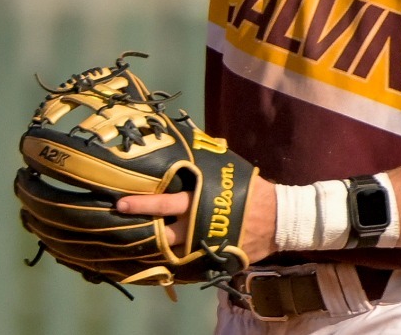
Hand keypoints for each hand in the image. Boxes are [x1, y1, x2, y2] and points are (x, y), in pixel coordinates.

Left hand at [117, 174, 277, 263]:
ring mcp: (207, 246)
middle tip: (119, 228)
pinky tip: (158, 261)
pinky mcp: (217, 260)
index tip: (120, 202)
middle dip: (142, 231)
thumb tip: (180, 135)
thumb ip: (202, 160)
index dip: (142, 203)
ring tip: (133, 245)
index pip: (165, 203)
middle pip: (164, 233)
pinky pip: (191, 264)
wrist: (282, 219)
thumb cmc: (250, 189)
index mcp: (200, 201)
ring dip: (156, 249)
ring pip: (174, 252)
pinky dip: (175, 264)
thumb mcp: (225, 170)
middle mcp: (199, 226)